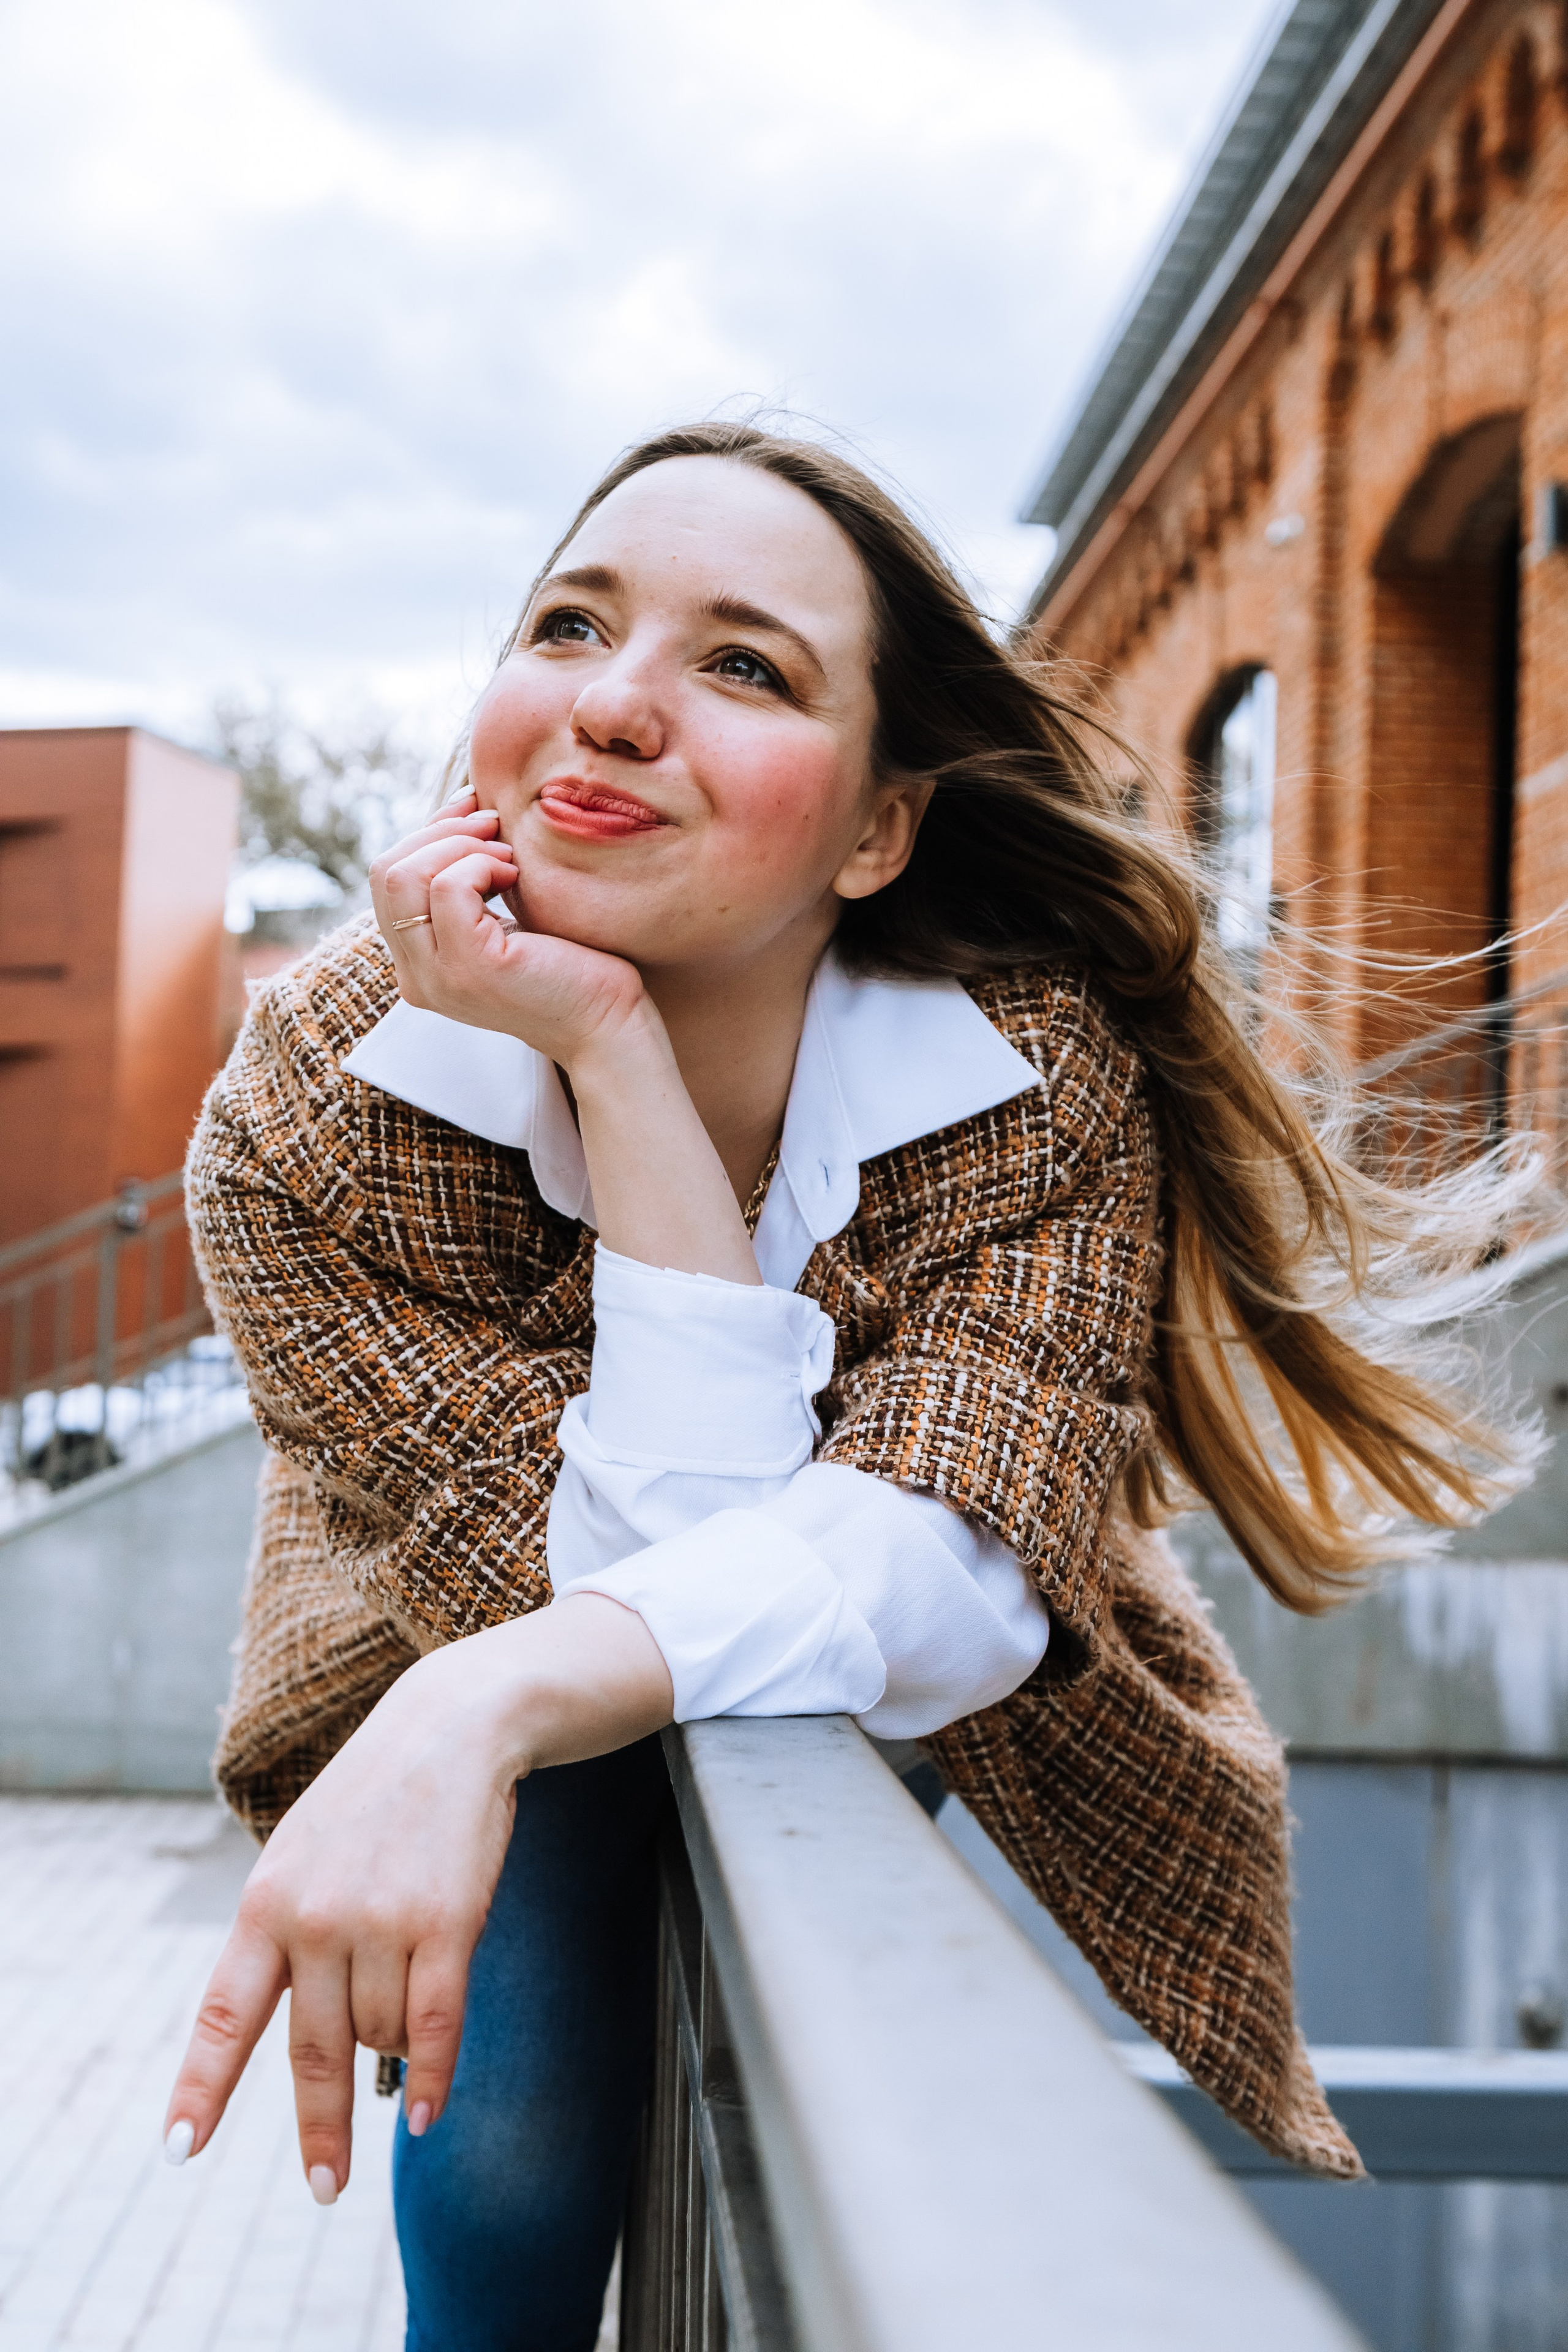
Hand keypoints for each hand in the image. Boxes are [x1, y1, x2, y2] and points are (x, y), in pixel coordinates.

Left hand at [162, 1597, 672, 2201]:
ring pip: (380, 2035)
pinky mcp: (445, 1924)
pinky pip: (433, 2028)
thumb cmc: (375, 1799)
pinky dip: (435, 2077)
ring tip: (409, 1995)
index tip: (181, 2150)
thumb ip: (290, 1938)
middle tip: (325, 2188)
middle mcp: (315, 1918)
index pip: (224, 2015)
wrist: (450, 1727)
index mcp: (265, 1902)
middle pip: (312, 2052)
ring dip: (394, 2043)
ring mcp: (380, 1922)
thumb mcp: (303, 1855)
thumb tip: (319, 2044)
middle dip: (319, 2131)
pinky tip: (430, 2112)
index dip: (202, 2088)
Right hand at [369, 785, 649, 1073]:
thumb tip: (462, 803)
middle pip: (385, 872)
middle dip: (441, 832)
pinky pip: (449, 887)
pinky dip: (482, 863)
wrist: (606, 1021)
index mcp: (418, 963)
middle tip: (496, 830)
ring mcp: (438, 977)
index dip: (429, 833)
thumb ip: (466, 878)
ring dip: (459, 844)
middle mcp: (416, 976)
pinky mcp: (470, 968)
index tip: (478, 814)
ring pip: (405, 876)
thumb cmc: (566, 963)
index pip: (387, 878)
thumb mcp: (501, 914)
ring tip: (508, 856)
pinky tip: (516, 874)